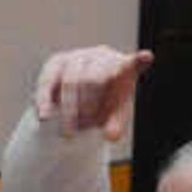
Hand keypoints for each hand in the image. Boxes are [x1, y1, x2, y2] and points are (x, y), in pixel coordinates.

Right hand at [31, 45, 153, 143]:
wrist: (75, 99)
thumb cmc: (100, 106)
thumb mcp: (110, 118)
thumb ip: (114, 127)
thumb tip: (110, 136)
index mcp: (123, 66)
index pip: (133, 63)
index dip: (139, 61)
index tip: (146, 57)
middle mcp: (101, 55)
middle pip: (95, 79)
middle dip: (88, 107)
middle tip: (83, 129)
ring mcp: (77, 56)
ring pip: (71, 81)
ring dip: (69, 110)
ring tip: (69, 133)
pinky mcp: (55, 63)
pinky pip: (48, 82)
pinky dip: (45, 101)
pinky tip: (45, 117)